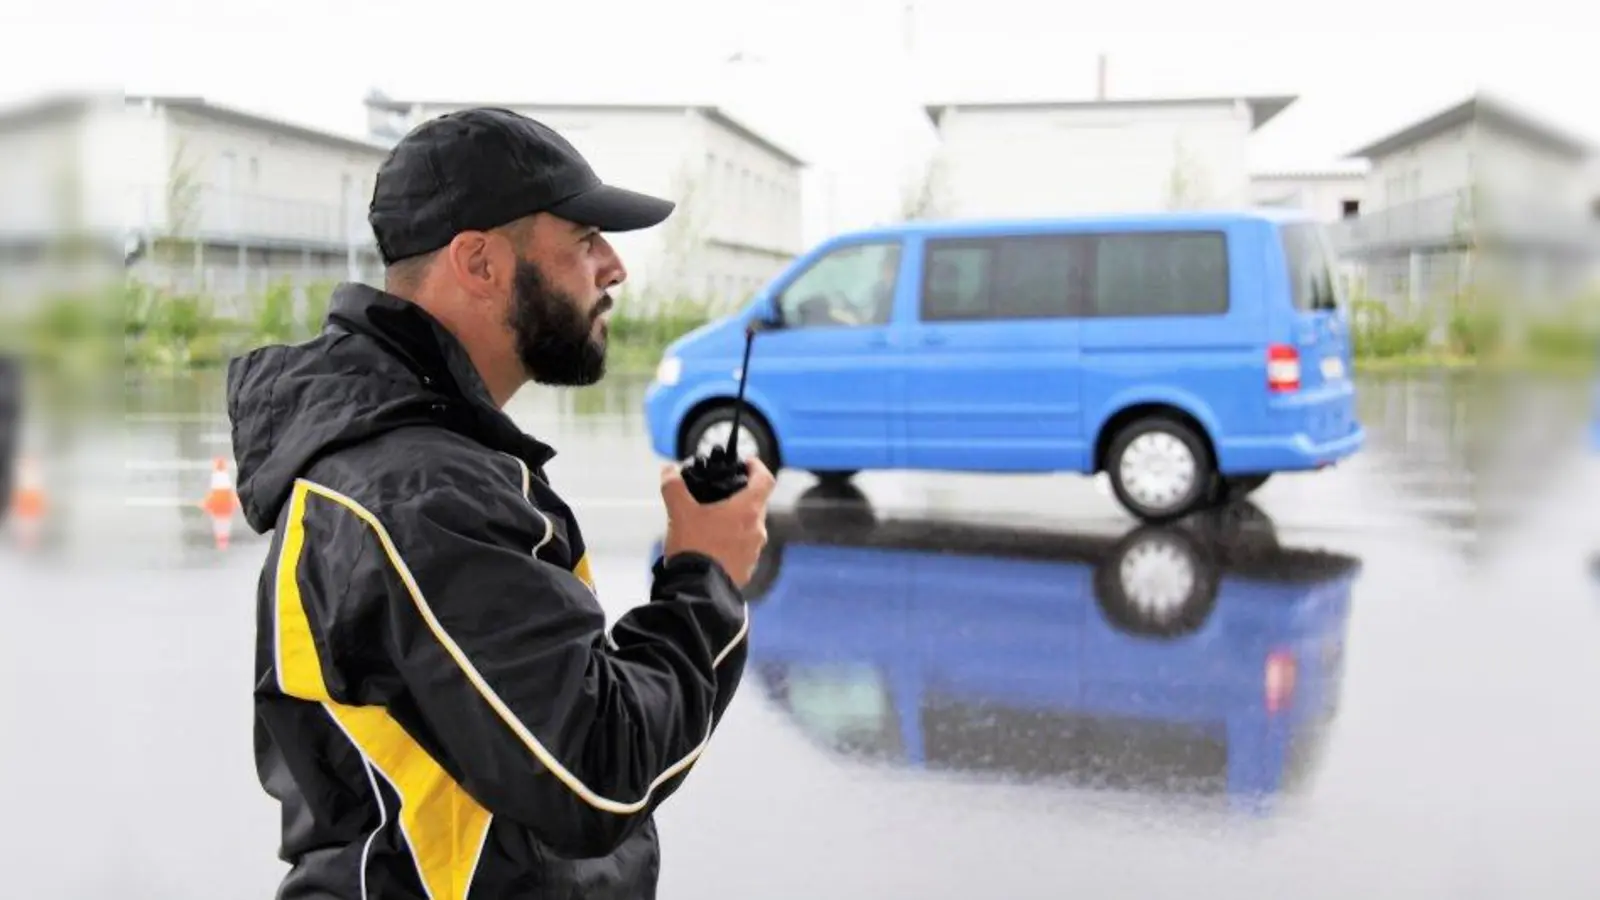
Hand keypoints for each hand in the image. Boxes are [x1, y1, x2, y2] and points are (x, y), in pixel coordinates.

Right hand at [659, 458, 775, 587]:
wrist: (696, 590)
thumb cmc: (693, 545)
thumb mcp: (679, 512)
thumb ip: (673, 486)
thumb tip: (669, 469)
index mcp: (748, 510)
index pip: (765, 479)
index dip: (757, 467)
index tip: (745, 463)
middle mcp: (758, 529)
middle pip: (756, 504)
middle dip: (740, 496)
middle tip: (719, 494)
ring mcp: (755, 552)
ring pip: (750, 527)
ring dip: (735, 521)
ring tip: (711, 522)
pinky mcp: (748, 570)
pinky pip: (743, 549)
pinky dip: (732, 542)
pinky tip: (712, 546)